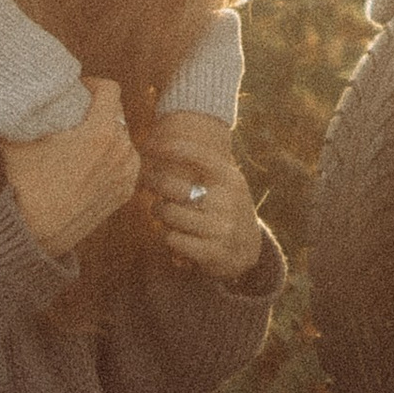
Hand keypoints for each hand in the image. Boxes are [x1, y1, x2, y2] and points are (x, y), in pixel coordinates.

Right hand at [3, 79, 138, 260]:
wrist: (35, 232)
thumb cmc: (27, 184)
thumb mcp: (20, 139)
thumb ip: (28, 110)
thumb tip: (24, 92)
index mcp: (102, 132)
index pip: (110, 89)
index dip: (92, 84)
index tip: (79, 90)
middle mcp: (122, 150)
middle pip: (117, 113)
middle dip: (98, 109)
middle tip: (77, 114)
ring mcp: (127, 173)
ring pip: (123, 138)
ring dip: (107, 134)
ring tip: (83, 140)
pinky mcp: (126, 192)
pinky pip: (125, 162)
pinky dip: (112, 157)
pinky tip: (90, 163)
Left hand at [139, 110, 265, 286]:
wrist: (248, 250)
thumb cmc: (226, 209)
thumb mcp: (226, 184)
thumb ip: (203, 166)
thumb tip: (161, 139)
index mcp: (230, 179)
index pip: (196, 154)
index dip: (169, 147)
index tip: (148, 146)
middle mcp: (227, 201)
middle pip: (171, 185)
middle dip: (151, 180)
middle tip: (145, 180)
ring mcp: (221, 228)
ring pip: (168, 213)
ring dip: (158, 211)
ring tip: (159, 210)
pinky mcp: (213, 252)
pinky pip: (172, 239)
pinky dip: (168, 235)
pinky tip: (173, 234)